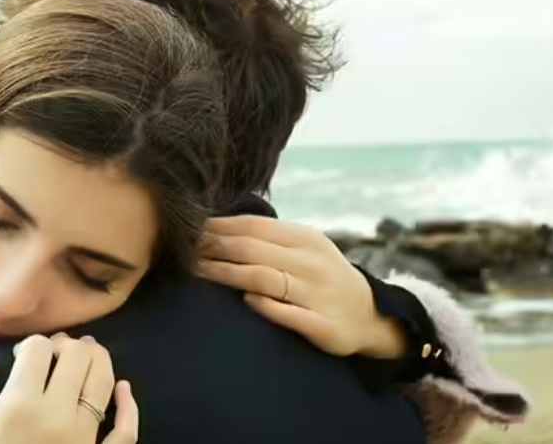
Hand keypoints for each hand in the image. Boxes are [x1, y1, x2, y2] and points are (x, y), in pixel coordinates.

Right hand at [0, 333, 138, 443]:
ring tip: (87, 355)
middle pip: (77, 358)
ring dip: (99, 362)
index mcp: (18, 408)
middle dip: (68, 346)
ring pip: (104, 383)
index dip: (33, 346)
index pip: (39, 351)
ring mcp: (85, 441)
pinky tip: (124, 389)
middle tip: (56, 353)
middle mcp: (58, 417)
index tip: (24, 356)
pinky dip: (129, 407)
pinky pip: (125, 432)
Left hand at [195, 215, 404, 358]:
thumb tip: (220, 227)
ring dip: (226, 274)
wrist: (369, 315)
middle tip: (183, 250)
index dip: (219, 227)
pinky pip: (288, 314)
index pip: (254, 227)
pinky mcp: (322, 325)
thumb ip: (272, 238)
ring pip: (264, 278)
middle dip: (214, 248)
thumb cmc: (325, 277)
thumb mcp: (307, 248)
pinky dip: (265, 305)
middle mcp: (311, 263)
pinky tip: (246, 301)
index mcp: (306, 239)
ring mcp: (317, 294)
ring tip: (198, 272)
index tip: (190, 229)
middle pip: (253, 250)